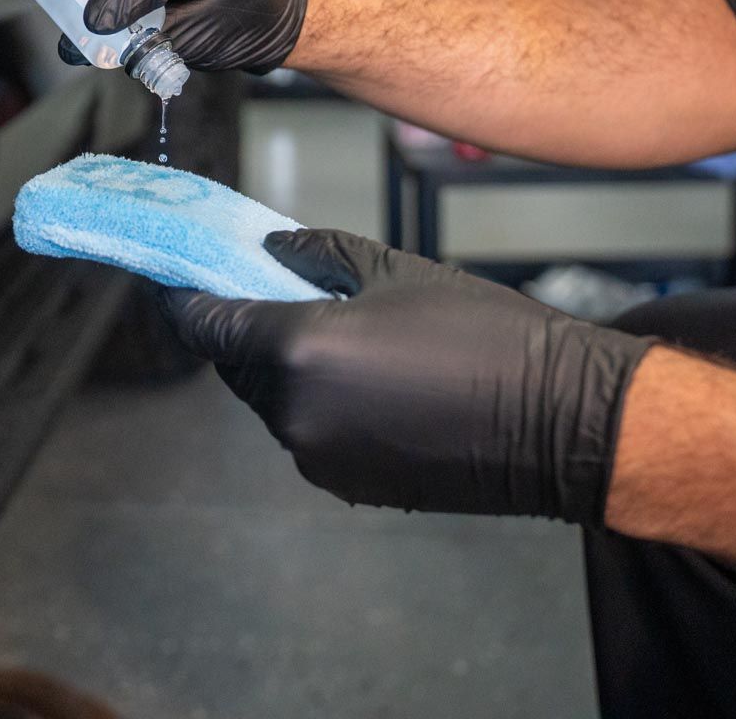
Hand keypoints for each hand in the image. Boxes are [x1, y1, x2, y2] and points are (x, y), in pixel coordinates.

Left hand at [158, 229, 652, 521]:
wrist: (559, 421)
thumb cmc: (485, 334)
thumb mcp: (395, 269)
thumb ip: (316, 254)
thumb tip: (269, 251)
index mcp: (298, 348)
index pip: (206, 326)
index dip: (184, 301)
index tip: (176, 281)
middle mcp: (294, 411)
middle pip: (236, 366)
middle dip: (243, 331)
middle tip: (267, 293)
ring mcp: (318, 456)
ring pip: (272, 403)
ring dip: (284, 371)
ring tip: (338, 336)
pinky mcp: (346, 484)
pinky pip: (309, 434)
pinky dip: (318, 406)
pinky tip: (368, 382)